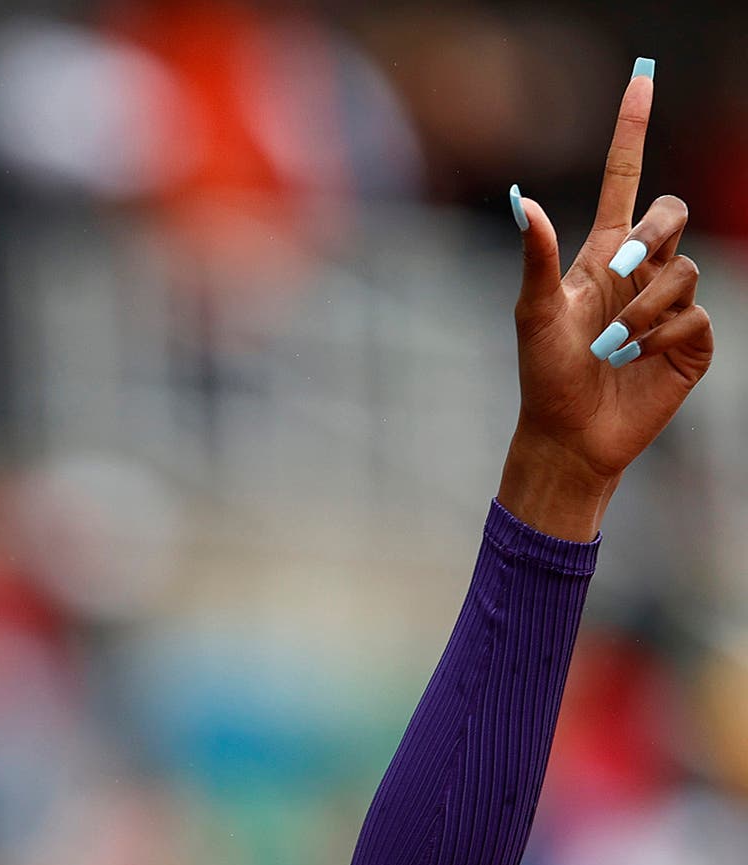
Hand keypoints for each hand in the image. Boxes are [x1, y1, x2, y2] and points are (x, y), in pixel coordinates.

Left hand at [504, 63, 715, 533]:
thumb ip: (534, 258)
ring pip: (683, 272)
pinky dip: (660, 336)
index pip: (625, 179)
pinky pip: (693, 317)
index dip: (632, 128)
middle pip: (673, 214)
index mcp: (601, 256)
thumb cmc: (542, 377)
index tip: (643, 75)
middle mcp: (641, 273)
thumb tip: (522, 201)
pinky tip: (634, 359)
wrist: (567, 436)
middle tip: (621, 268)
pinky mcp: (693, 341)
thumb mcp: (532, 314)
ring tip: (610, 345)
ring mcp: (671, 305)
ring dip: (644, 308)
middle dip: (654, 234)